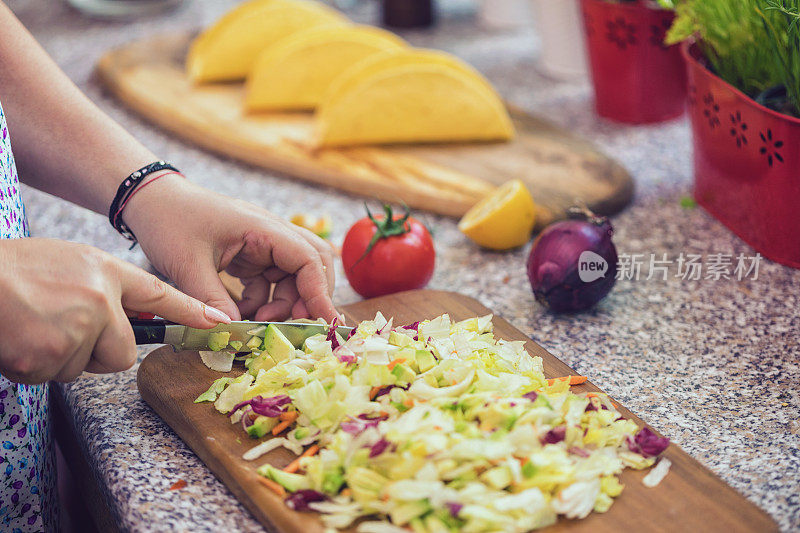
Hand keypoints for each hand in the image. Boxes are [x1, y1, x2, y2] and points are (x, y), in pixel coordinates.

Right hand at [0, 238, 229, 383]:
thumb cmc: (14, 270)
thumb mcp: (68, 263)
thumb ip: (102, 287)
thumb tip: (128, 318)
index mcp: (103, 272)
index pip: (160, 294)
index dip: (191, 312)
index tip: (219, 323)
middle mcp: (98, 299)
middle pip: (123, 353)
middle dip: (98, 353)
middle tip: (61, 329)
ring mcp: (76, 329)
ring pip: (84, 368)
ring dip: (59, 358)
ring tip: (32, 326)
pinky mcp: (48, 357)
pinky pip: (53, 377)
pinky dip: (35, 366)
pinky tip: (17, 339)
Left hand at [123, 176, 337, 322]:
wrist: (148, 200)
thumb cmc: (169, 221)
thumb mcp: (188, 266)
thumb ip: (213, 302)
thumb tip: (235, 332)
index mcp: (262, 228)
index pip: (308, 259)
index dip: (319, 292)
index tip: (325, 321)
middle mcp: (270, 233)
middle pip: (312, 264)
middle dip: (310, 297)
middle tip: (299, 326)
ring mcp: (261, 244)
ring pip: (292, 277)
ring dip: (282, 303)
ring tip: (259, 322)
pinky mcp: (250, 255)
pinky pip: (270, 282)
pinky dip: (263, 301)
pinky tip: (243, 313)